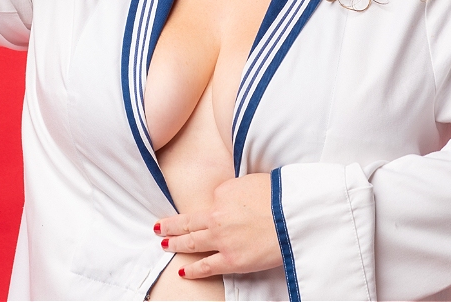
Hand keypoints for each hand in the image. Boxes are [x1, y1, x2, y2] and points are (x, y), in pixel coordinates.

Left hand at [154, 174, 281, 279]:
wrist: (291, 215)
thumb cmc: (278, 196)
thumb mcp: (252, 181)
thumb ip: (236, 191)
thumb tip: (230, 199)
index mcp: (222, 194)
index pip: (212, 200)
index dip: (213, 205)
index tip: (211, 210)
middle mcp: (216, 216)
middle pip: (189, 221)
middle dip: (172, 225)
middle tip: (159, 227)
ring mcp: (221, 239)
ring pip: (192, 242)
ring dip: (175, 243)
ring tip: (164, 243)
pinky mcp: (231, 260)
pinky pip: (206, 266)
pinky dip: (192, 269)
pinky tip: (182, 270)